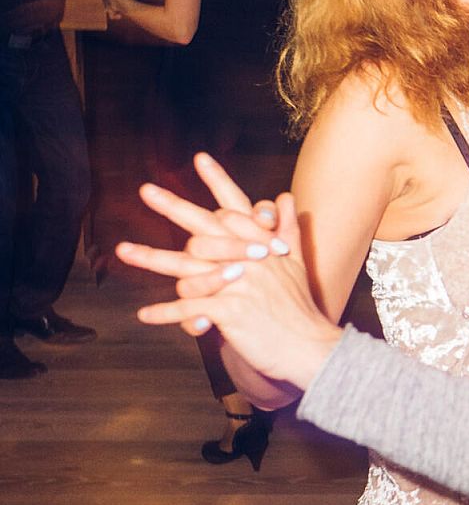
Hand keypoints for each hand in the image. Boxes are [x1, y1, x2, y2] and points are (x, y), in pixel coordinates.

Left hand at [114, 153, 340, 395]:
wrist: (308, 346)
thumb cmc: (299, 306)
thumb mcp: (296, 261)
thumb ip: (287, 227)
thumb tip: (285, 196)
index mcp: (260, 243)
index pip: (235, 205)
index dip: (218, 182)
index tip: (200, 158)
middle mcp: (246, 257)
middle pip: (202, 226)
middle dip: (172, 206)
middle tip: (146, 190)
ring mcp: (236, 283)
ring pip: (185, 266)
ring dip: (150, 257)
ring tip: (124, 250)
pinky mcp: (228, 311)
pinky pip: (188, 308)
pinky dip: (166, 313)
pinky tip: (145, 314)